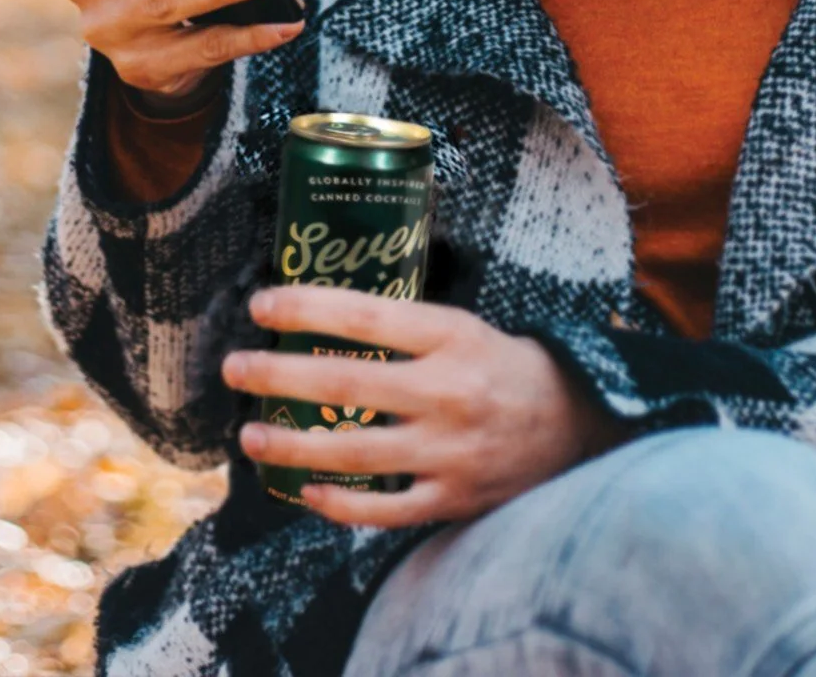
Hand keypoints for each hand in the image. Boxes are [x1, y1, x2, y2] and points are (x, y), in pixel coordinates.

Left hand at [221, 287, 620, 528]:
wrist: (580, 427)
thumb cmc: (508, 367)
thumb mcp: (465, 328)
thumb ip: (405, 328)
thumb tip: (322, 315)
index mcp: (453, 337)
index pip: (366, 316)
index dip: (307, 308)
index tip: (262, 304)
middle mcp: (449, 393)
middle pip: (347, 384)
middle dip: (279, 376)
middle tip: (235, 367)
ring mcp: (450, 453)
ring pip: (355, 454)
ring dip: (293, 447)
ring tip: (249, 437)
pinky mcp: (454, 501)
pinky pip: (384, 511)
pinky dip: (340, 505)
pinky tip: (304, 493)